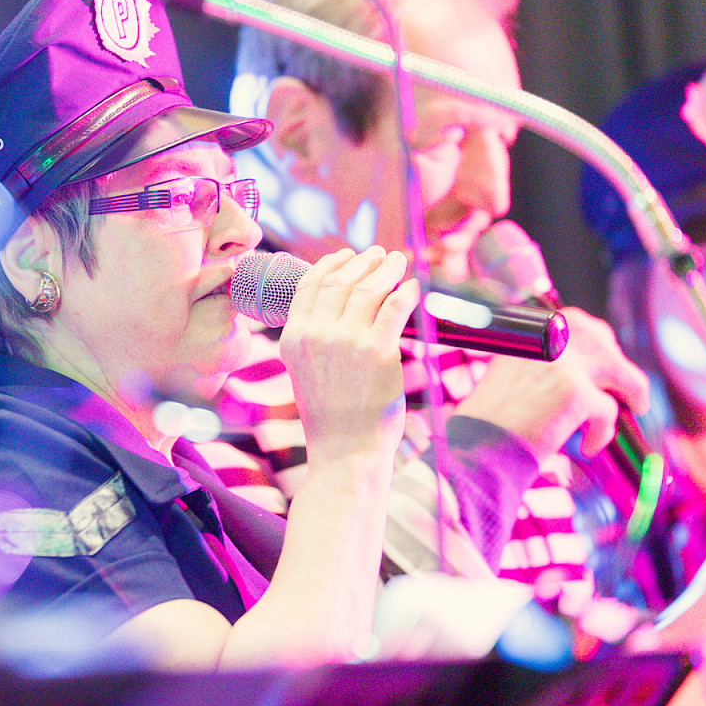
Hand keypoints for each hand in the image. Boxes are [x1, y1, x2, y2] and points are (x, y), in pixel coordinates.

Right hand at [279, 246, 419, 467]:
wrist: (345, 451)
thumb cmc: (330, 415)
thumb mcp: (304, 371)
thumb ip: (314, 337)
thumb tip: (341, 304)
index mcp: (293, 338)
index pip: (309, 286)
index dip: (331, 264)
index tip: (347, 254)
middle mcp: (316, 336)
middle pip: (341, 281)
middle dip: (363, 261)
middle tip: (380, 254)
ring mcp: (347, 343)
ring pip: (368, 289)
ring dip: (387, 269)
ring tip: (398, 261)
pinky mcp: (378, 353)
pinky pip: (394, 309)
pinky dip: (405, 292)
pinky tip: (412, 287)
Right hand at [454, 306, 650, 461]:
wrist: (478, 444)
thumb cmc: (489, 418)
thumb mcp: (511, 373)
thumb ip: (543, 362)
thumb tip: (582, 369)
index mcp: (528, 330)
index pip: (574, 321)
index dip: (596, 340)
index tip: (606, 355)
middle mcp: (547, 339)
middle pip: (602, 342)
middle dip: (618, 363)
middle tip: (626, 388)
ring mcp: (565, 364)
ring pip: (619, 370)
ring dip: (634, 389)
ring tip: (636, 407)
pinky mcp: (578, 394)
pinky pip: (608, 411)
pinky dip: (603, 431)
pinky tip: (590, 447)